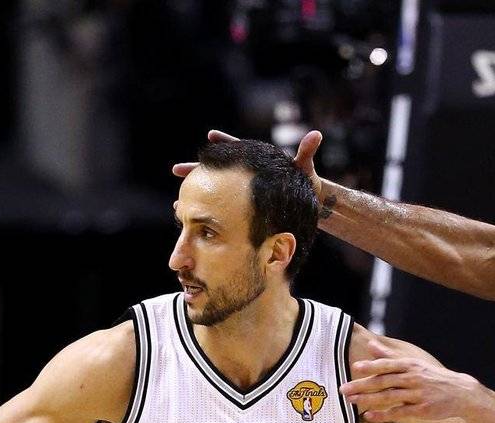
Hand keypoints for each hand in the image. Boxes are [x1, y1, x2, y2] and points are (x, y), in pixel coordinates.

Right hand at [171, 130, 324, 199]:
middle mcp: (243, 174)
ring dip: (196, 193)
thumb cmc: (305, 184)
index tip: (211, 135)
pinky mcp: (240, 203)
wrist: (306, 204)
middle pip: (216, 170)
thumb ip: (306, 152)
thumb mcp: (305, 168)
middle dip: (197, 169)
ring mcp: (239, 189)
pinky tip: (192, 216)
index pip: (237, 149)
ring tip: (178, 201)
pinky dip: (207, 210)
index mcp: (254, 162)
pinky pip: (220, 206)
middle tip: (177, 169)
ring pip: (213, 189)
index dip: (225, 142)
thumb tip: (317, 134)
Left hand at [340, 339, 484, 422]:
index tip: (355, 367)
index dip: (372, 366)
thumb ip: (390, 356)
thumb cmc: (433, 378)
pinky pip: (399, 412)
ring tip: (352, 401)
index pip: (388, 365)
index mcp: (410, 366)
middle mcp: (413, 378)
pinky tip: (369, 416)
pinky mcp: (422, 410)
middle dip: (362, 385)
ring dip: (369, 399)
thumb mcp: (414, 363)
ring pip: (389, 396)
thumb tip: (371, 345)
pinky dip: (383, 414)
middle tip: (343, 389)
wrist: (461, 393)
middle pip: (384, 381)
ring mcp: (418, 394)